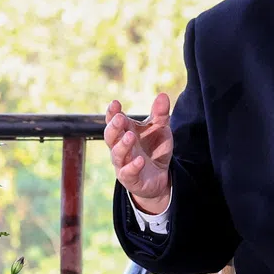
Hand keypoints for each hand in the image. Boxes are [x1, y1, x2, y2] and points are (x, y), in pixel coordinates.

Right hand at [105, 94, 172, 214]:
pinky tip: (140, 160)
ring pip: (117, 154)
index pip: (113, 121)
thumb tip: (163, 95)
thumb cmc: (154, 149)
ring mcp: (123, 163)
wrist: (160, 177)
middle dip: (113, 127)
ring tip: (130, 136)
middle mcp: (120, 147)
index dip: (112, 113)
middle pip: (110, 137)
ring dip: (122, 145)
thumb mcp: (160, 129)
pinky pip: (128, 173)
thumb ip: (160, 114)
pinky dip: (133, 166)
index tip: (115, 103)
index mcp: (124, 132)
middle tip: (119, 118)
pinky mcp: (130, 178)